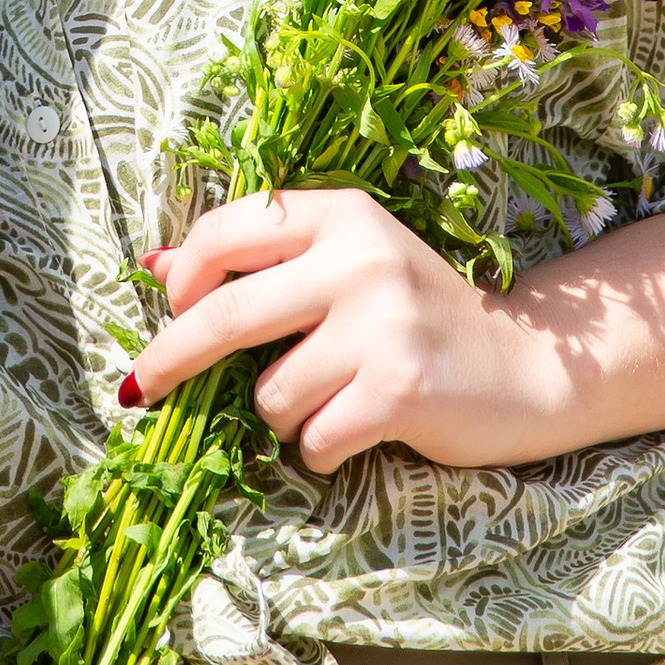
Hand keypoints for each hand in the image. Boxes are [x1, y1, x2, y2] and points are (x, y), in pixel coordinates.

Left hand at [129, 194, 664, 472]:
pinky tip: (361, 430)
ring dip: (284, 416)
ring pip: (269, 394)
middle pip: (226, 314)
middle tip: (135, 390)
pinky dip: (321, 450)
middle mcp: (360, 258)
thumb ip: (260, 263)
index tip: (169, 308)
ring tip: (334, 402)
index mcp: (343, 214)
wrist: (529, 366)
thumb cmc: (420, 317)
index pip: (229, 230)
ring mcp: (381, 323)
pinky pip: (311, 439)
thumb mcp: (346, 268)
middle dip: (169, 358)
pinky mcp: (397, 388)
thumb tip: (152, 265)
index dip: (185, 274)